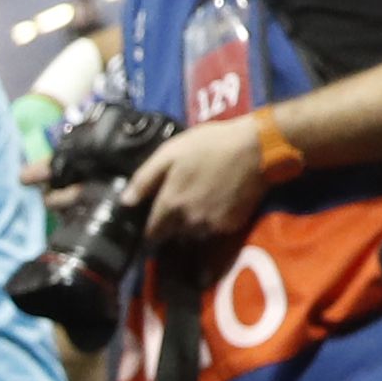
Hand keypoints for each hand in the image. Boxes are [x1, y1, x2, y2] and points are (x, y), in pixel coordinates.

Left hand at [131, 113, 269, 245]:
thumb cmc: (210, 145)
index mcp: (170, 204)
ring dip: (191, 227)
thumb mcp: (170, 153)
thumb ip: (144, 179)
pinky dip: (212, 224)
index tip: (152, 221)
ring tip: (198, 205)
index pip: (151, 232)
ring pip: (193, 235)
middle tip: (178, 207)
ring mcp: (211, 226)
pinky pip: (214, 231)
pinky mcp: (231, 226)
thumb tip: (125, 202)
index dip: (150, 228)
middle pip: (172, 235)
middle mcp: (188, 222)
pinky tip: (217, 204)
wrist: (257, 148)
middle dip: (171, 227)